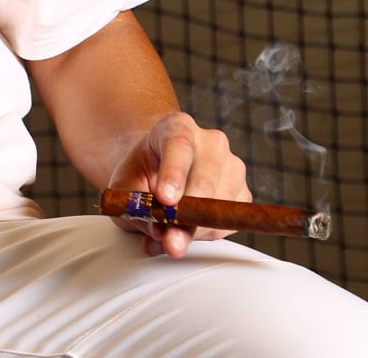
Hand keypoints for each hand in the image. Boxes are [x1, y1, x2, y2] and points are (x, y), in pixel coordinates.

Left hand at [107, 111, 249, 256]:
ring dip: (191, 231)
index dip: (173, 173)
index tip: (165, 200)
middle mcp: (211, 142)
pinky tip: (184, 232)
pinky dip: (203, 236)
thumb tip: (159, 232)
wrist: (156, 172)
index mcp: (176, 127)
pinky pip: (226, 224)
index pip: (179, 144)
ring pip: (218, 206)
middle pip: (205, 177)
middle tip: (169, 241)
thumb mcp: (124, 187)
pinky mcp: (242, 194)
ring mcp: (232, 166)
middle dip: (187, 216)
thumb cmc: (141, 175)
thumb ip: (135, 207)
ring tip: (166, 237)